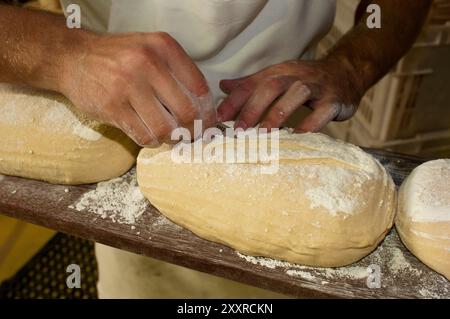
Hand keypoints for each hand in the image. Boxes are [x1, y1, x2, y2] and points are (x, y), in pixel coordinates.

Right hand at [60, 32, 215, 145]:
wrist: (74, 58)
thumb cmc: (119, 57)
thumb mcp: (151, 50)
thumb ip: (178, 72)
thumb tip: (203, 108)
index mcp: (163, 47)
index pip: (199, 87)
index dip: (209, 111)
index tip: (209, 123)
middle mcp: (147, 63)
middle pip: (186, 111)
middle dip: (194, 130)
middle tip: (193, 135)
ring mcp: (128, 86)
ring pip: (165, 129)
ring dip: (172, 138)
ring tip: (171, 135)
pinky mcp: (112, 108)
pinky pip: (143, 136)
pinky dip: (152, 141)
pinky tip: (151, 134)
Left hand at [217, 59, 362, 131]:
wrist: (347, 72)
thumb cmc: (306, 80)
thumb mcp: (279, 77)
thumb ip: (252, 83)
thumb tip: (223, 86)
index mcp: (279, 72)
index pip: (253, 83)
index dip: (235, 100)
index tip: (219, 118)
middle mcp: (296, 76)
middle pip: (272, 86)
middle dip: (253, 107)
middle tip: (240, 129)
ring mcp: (317, 87)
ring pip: (297, 94)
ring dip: (278, 113)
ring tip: (264, 133)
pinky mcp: (334, 100)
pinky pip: (323, 111)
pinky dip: (310, 124)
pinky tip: (297, 137)